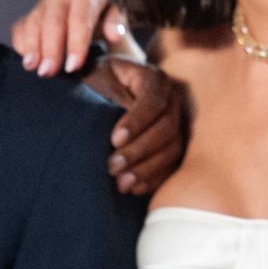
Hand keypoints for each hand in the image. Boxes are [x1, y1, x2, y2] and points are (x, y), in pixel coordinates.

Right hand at [10, 0, 130, 75]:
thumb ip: (118, 18)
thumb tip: (114, 36)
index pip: (80, 19)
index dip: (76, 44)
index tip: (73, 66)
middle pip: (52, 22)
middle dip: (48, 48)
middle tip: (47, 72)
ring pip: (34, 21)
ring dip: (31, 46)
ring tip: (30, 67)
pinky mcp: (36, 5)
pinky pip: (23, 22)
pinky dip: (21, 40)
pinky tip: (26, 57)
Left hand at [83, 56, 186, 194]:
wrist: (95, 90)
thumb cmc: (92, 82)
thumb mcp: (94, 78)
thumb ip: (106, 92)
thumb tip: (120, 116)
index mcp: (152, 78)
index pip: (153, 101)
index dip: (137, 122)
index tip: (114, 139)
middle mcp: (170, 99)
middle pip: (167, 127)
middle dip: (140, 150)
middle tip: (112, 167)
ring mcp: (175, 122)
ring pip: (174, 148)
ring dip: (148, 169)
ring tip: (122, 183)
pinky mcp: (171, 143)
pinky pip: (172, 164)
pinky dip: (155, 179)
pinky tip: (135, 189)